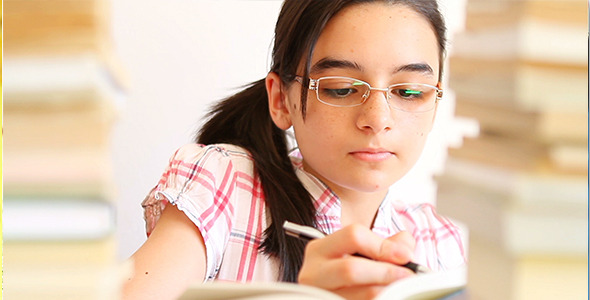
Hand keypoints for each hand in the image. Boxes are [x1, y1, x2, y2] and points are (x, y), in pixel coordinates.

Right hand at [297, 224, 415, 299]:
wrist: (335, 292)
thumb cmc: (351, 271)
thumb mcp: (364, 252)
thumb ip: (388, 243)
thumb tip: (406, 249)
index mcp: (320, 249)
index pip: (353, 236)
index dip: (383, 246)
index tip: (405, 255)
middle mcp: (313, 273)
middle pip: (351, 269)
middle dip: (386, 272)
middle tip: (408, 276)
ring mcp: (319, 294)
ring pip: (360, 295)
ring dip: (386, 290)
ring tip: (400, 288)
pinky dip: (380, 299)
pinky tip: (387, 296)